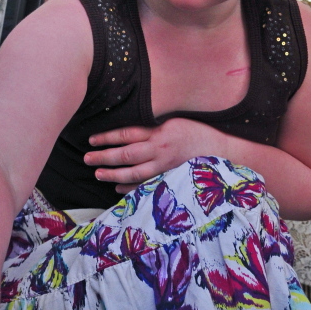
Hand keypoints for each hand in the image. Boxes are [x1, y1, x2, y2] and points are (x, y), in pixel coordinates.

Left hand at [84, 118, 226, 191]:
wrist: (223, 151)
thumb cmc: (198, 132)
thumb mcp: (174, 122)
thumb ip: (153, 126)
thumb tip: (128, 130)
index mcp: (160, 132)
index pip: (127, 134)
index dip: (107, 137)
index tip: (92, 140)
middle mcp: (161, 150)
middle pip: (126, 154)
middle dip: (104, 157)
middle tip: (86, 158)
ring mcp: (165, 167)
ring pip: (134, 173)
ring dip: (113, 174)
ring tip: (97, 173)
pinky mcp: (170, 179)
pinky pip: (146, 185)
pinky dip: (131, 187)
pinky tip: (118, 187)